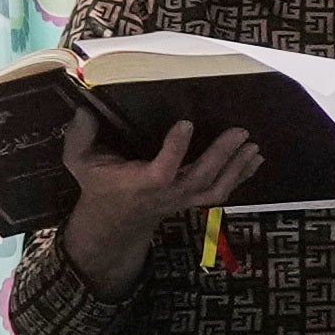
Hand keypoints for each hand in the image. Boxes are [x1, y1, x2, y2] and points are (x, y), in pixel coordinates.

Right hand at [56, 111, 259, 284]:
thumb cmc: (99, 185)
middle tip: (240, 132)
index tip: (186, 123)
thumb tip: (85, 111)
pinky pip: (221, 192)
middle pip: (199, 178)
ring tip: (252, 145)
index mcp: (139, 183)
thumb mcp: (80, 162)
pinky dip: (240, 176)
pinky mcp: (192, 199)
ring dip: (237, 168)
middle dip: (221, 156)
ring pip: (215, 189)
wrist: (114, 223)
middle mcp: (166, 193)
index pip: (162, 171)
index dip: (175, 149)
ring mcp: (182, 199)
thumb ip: (78, 137)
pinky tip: (255, 159)